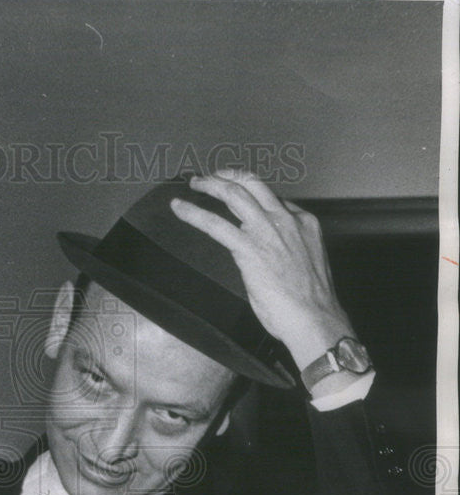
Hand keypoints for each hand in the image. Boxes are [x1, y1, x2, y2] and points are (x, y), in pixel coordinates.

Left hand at [170, 170, 356, 372]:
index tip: (238, 197)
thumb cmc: (311, 303)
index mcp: (303, 223)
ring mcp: (267, 230)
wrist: (314, 319)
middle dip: (229, 176)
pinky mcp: (248, 247)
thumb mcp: (304, 264)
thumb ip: (286, 250)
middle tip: (211, 178)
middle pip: (253, 184)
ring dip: (210, 185)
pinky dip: (193, 213)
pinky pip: (215, 223)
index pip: (273, 199)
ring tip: (195, 183)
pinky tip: (179, 208)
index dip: (253, 196)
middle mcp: (286, 219)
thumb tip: (267, 253)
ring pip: (234, 193)